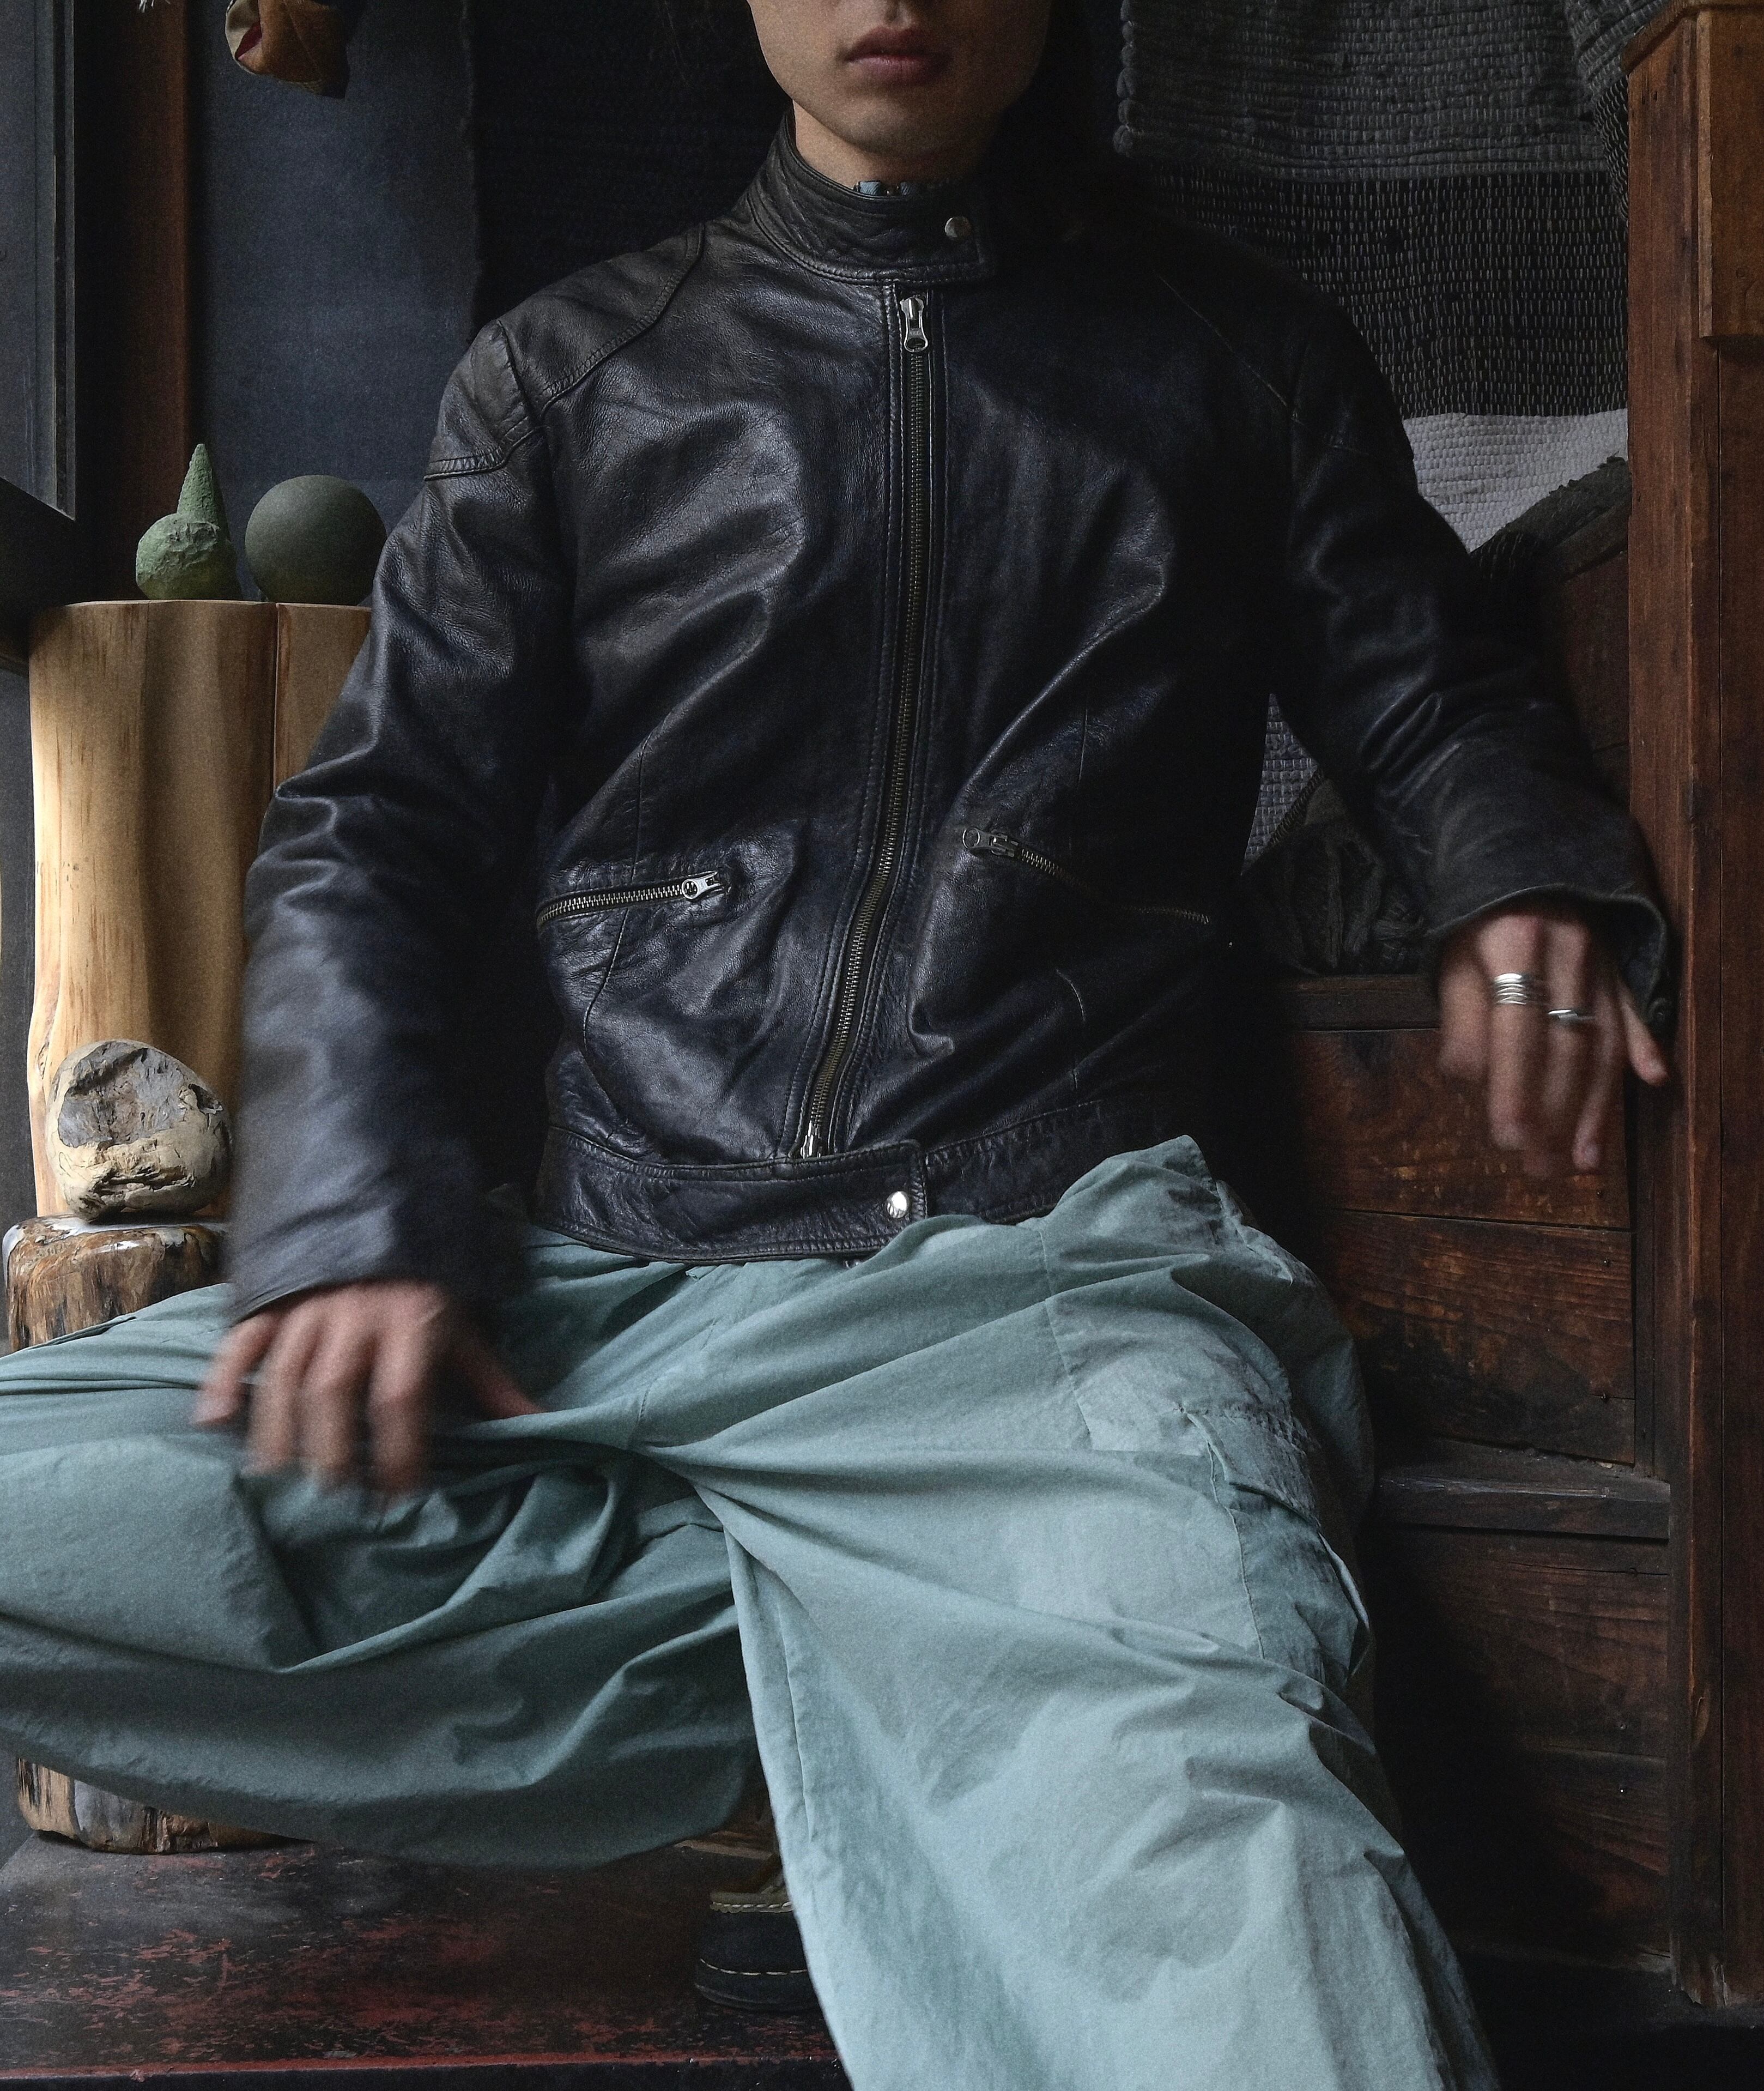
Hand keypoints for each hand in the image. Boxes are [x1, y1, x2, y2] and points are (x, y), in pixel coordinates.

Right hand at [193, 1280, 540, 1493]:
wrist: (382, 1200)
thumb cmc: (427, 1281)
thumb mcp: (464, 1325)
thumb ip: (490, 1380)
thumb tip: (540, 1422)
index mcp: (411, 1319)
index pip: (402, 1396)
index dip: (399, 1450)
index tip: (399, 1496)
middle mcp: (355, 1313)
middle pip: (334, 1389)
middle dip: (331, 1448)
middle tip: (331, 1495)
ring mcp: (307, 1304)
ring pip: (284, 1373)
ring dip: (278, 1430)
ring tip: (279, 1480)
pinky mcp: (270, 1297)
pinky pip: (240, 1339)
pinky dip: (222, 1379)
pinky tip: (213, 1422)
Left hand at [1437, 903, 1668, 1176]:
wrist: (1515, 853)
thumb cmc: (1473, 919)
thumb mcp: (1450, 961)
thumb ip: (1460, 1019)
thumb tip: (1470, 1080)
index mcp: (1514, 944)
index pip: (1517, 1030)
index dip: (1514, 1088)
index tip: (1509, 1140)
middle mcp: (1567, 950)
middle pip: (1565, 1047)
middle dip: (1555, 1116)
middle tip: (1544, 1171)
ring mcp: (1601, 956)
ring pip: (1603, 1040)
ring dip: (1597, 1106)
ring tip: (1586, 1161)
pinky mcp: (1619, 961)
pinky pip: (1635, 1008)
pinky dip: (1645, 1045)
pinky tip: (1655, 1082)